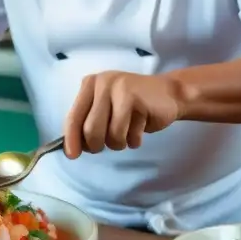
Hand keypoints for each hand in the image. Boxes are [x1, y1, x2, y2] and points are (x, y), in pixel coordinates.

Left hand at [63, 71, 182, 158]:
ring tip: (128, 132)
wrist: (169, 93)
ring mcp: (120, 89)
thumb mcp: (105, 108)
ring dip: (120, 143)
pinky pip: (130, 135)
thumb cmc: (132, 105)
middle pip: (90, 130)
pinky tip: (141, 127)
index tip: (72, 156)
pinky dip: (135, 140)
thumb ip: (88, 121)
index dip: (71, 139)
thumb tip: (72, 148)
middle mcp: (102, 83)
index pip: (73, 117)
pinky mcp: (138, 100)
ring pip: (112, 135)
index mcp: (89, 84)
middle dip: (97, 145)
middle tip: (108, 144)